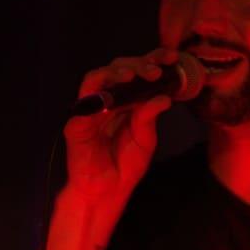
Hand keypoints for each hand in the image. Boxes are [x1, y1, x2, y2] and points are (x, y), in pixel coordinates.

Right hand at [62, 47, 179, 207]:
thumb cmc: (125, 164)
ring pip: (98, 77)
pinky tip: (114, 90)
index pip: (138, 72)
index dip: (153, 60)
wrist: (107, 191)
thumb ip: (149, 117)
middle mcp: (109, 99)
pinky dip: (97, 91)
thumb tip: (164, 97)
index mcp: (127, 100)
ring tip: (134, 75)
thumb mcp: (145, 139)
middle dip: (138, 64)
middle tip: (156, 70)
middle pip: (118, 68)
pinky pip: (83, 101)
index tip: (172, 58)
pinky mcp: (77, 122)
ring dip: (116, 72)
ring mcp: (91, 108)